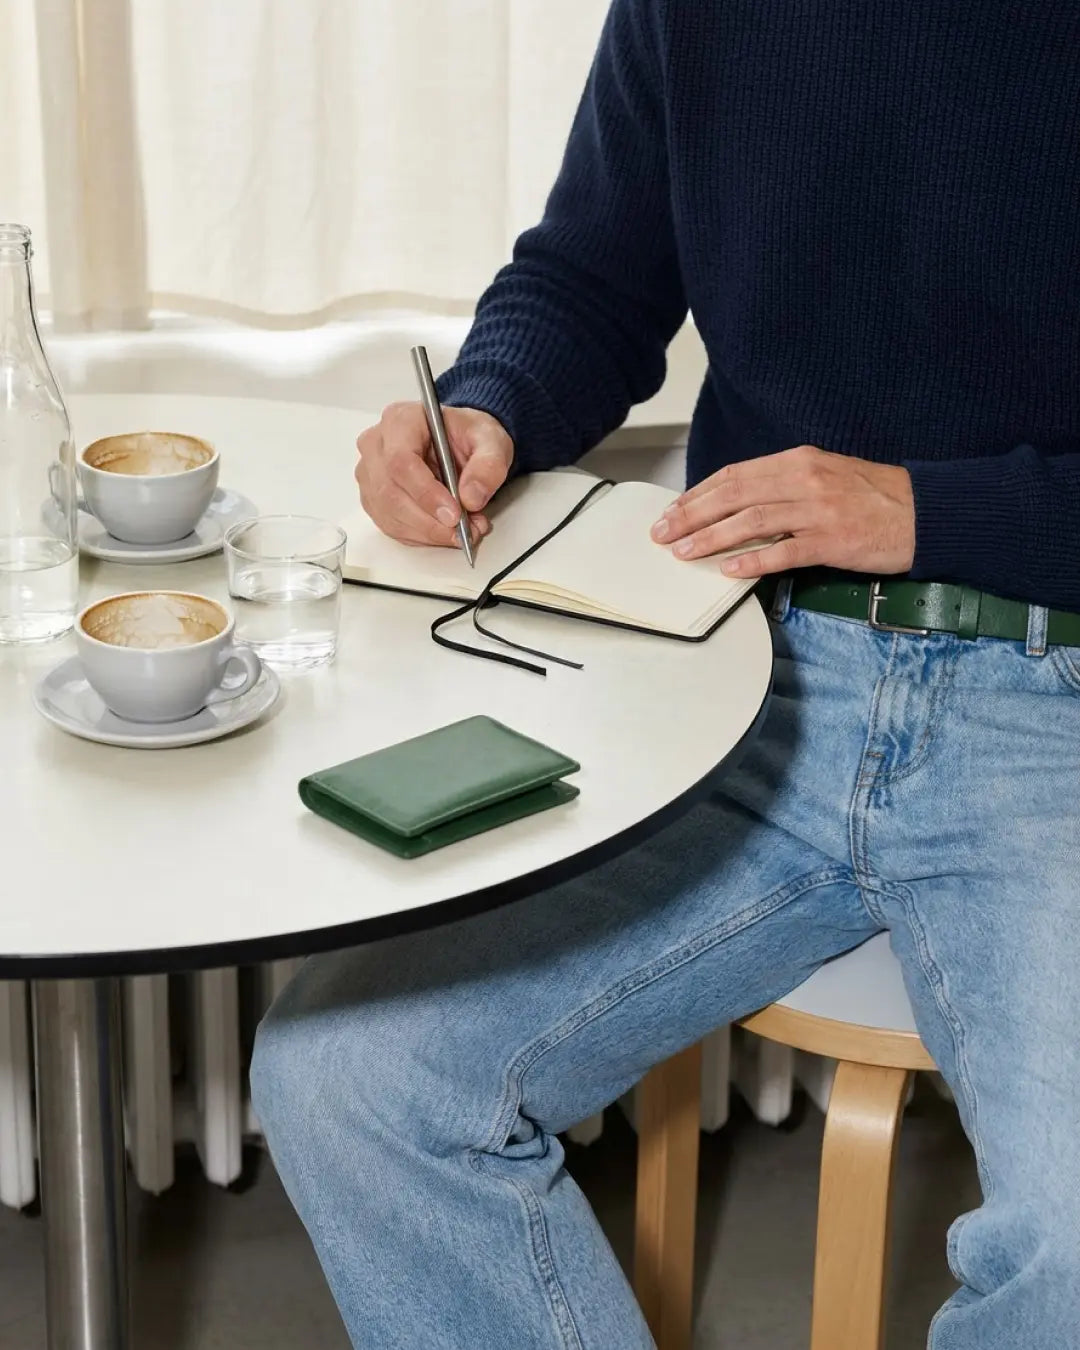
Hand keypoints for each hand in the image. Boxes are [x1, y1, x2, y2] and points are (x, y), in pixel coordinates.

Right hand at [355, 403, 513, 546]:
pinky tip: (443, 532)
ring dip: (427, 532)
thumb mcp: (491, 441)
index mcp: (401, 420)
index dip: (426, 493)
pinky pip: (391, 526)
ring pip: (389, 514)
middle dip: (430, 520)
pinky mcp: (373, 498)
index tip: (454, 513)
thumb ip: (488, 466)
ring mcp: (370, 473)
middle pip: (391, 492)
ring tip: (461, 531)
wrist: (459, 443)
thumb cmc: (467, 436)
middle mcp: (377, 445)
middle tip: (463, 530)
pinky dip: (420, 536)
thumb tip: (471, 498)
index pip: (401, 460)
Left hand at [651, 445, 915, 576]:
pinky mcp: (833, 541)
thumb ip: (784, 485)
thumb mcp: (825, 475)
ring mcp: (819, 510)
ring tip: (684, 551)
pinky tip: (729, 569)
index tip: (672, 510)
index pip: (735, 475)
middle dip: (692, 515)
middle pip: (734, 495)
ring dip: (712, 537)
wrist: (926, 511)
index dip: (698, 494)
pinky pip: (785, 551)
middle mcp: (805, 480)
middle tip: (662, 533)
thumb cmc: (874, 496)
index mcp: (799, 461)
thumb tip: (738, 502)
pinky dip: (754, 559)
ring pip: (752, 521)